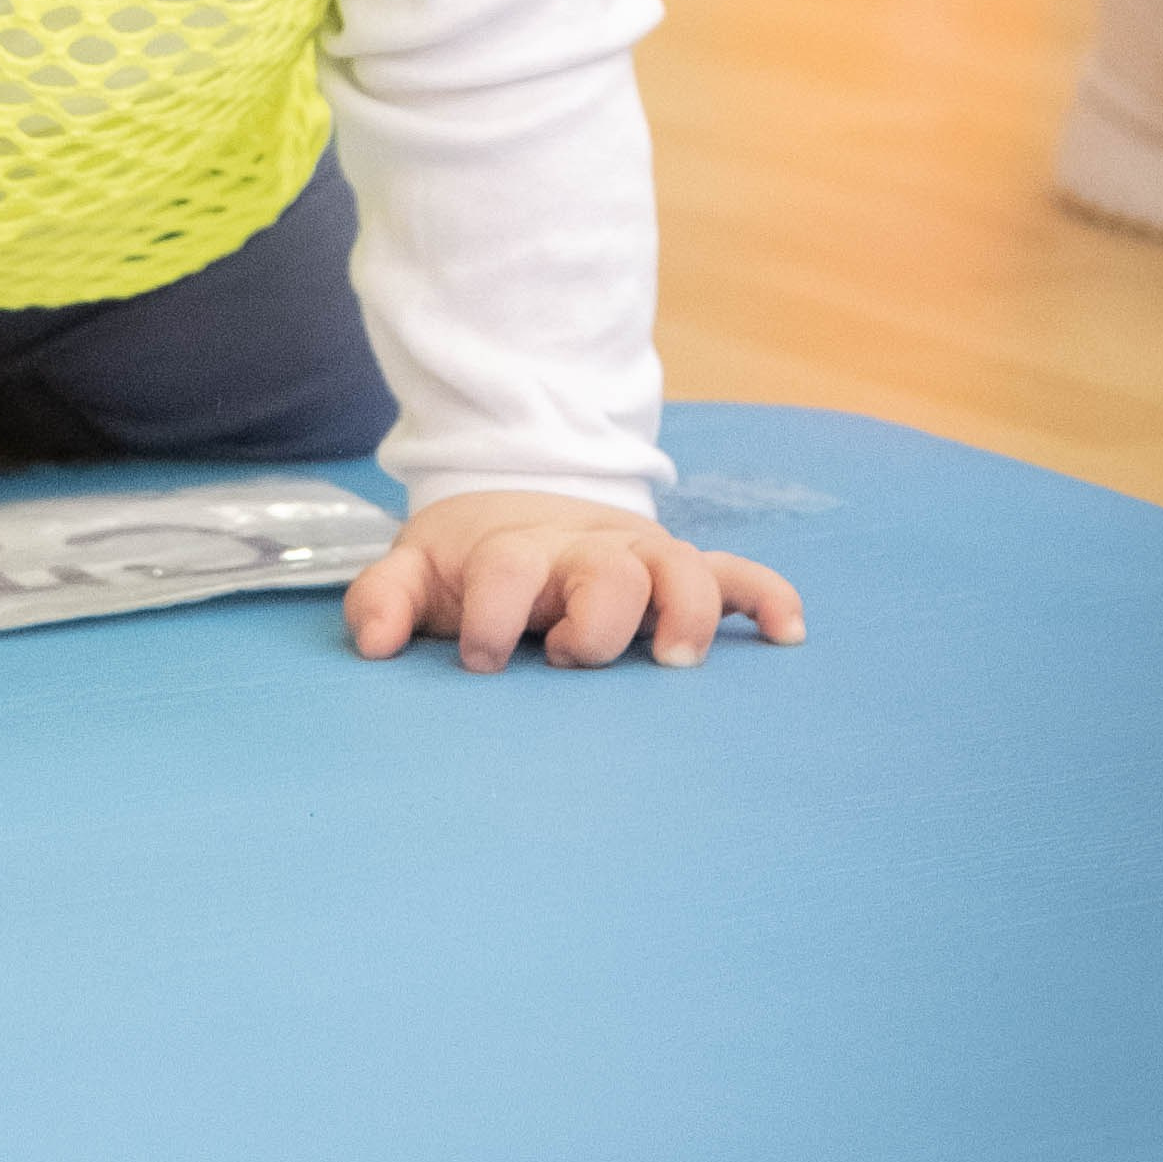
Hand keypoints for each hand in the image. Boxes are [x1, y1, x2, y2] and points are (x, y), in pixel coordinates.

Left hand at [345, 488, 805, 673]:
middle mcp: (586, 549)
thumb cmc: (469, 562)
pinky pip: (736, 574)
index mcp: (517, 550)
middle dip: (597, 617)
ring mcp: (639, 557)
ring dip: (686, 612)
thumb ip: (386, 599)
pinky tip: (789, 634)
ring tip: (676, 661)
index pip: (508, 572)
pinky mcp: (678, 568)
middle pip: (607, 573)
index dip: (493, 615)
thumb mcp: (417, 568)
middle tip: (572, 657)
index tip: (480, 660)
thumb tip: (373, 647)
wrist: (518, 500)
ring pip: (679, 571)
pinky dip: (766, 596)